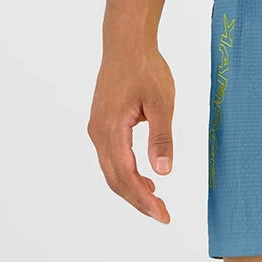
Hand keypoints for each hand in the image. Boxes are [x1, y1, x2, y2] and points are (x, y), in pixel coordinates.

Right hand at [87, 48, 175, 222]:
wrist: (126, 44)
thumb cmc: (145, 69)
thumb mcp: (162, 103)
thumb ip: (161, 138)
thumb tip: (162, 172)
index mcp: (111, 129)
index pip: (126, 176)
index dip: (144, 199)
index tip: (163, 216)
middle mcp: (98, 133)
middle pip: (116, 180)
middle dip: (139, 202)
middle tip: (164, 216)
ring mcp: (97, 130)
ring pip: (112, 172)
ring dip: (133, 191)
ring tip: (158, 204)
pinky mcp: (102, 126)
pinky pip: (112, 160)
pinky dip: (127, 176)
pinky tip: (147, 182)